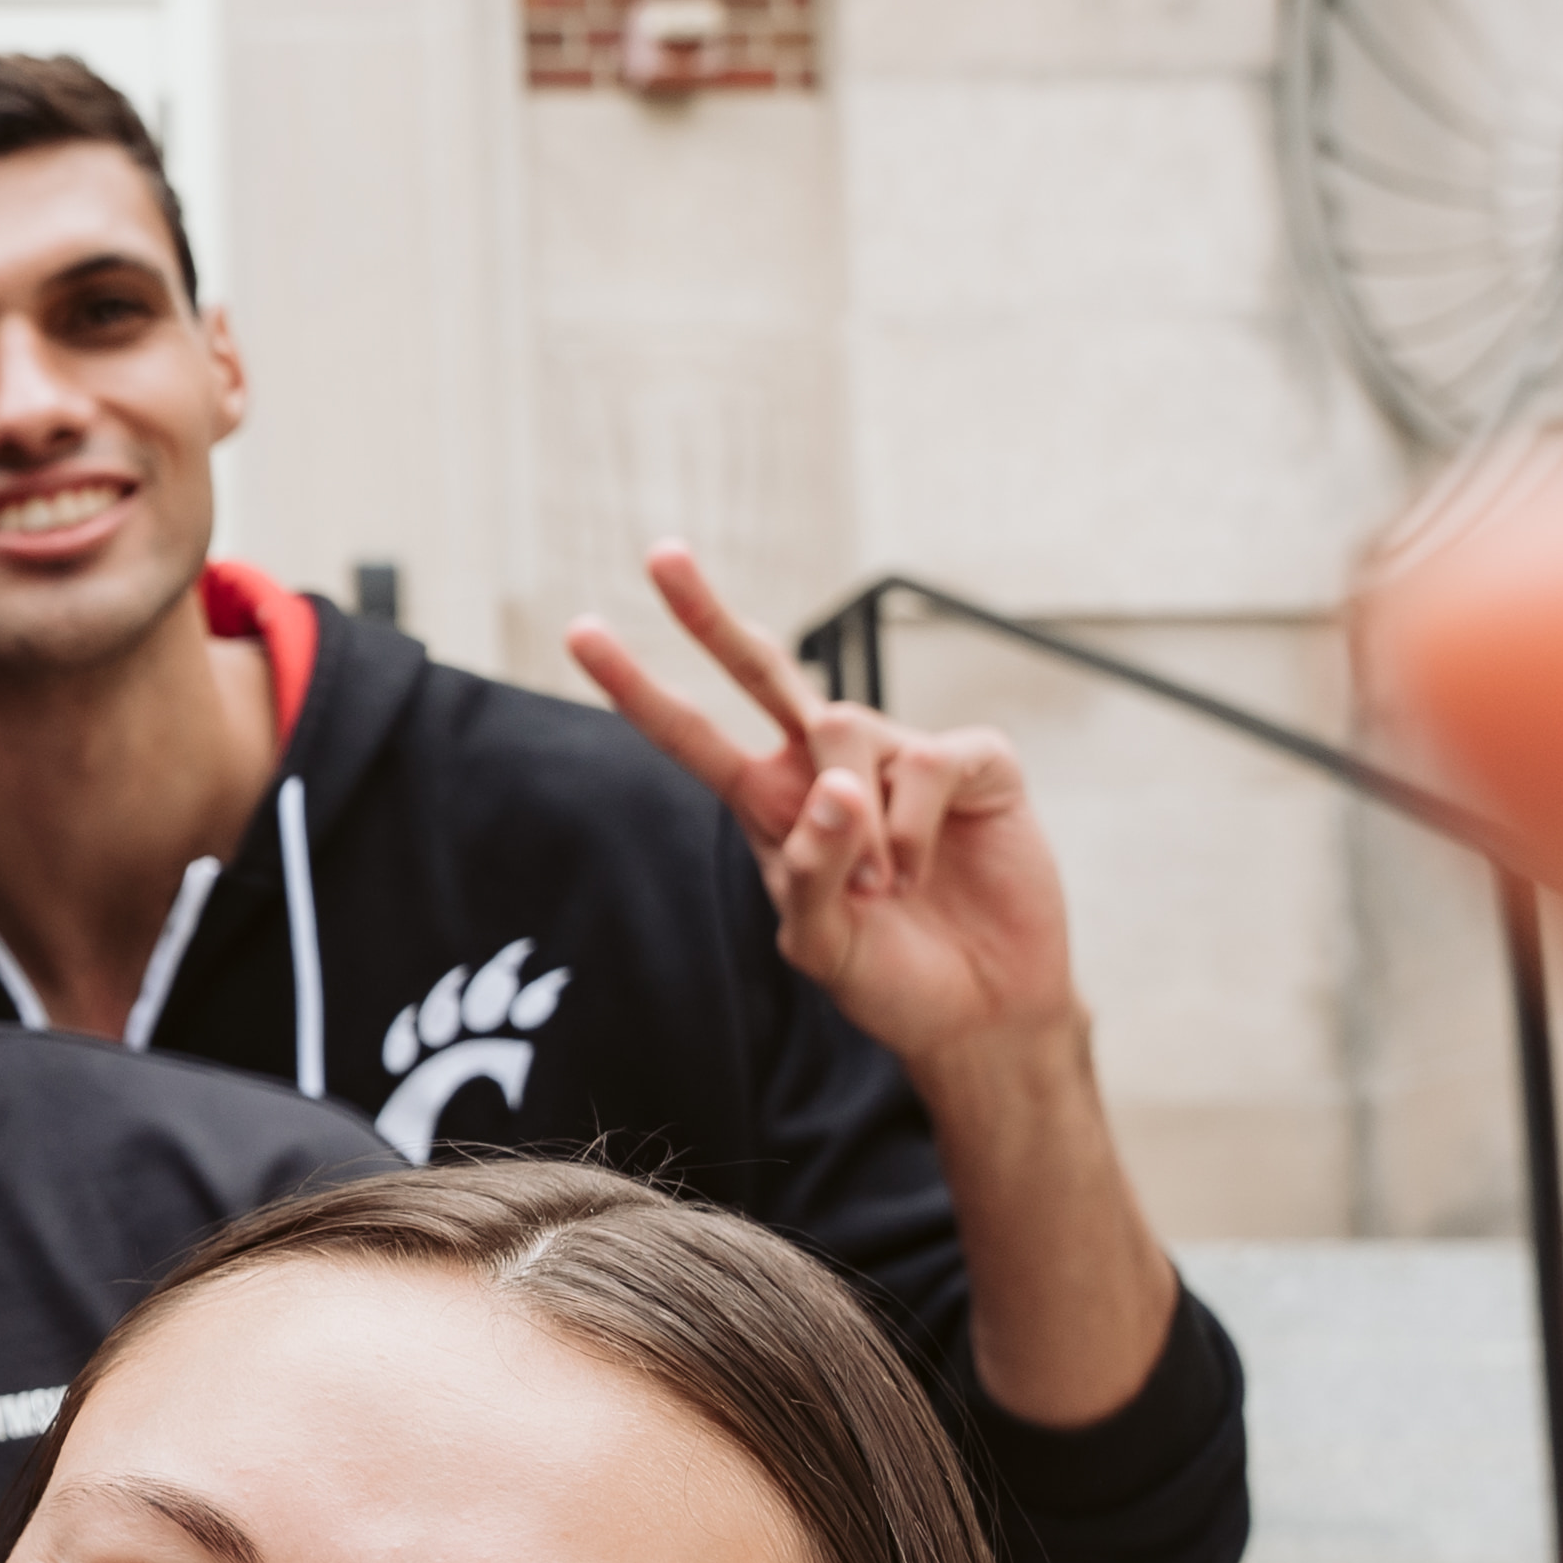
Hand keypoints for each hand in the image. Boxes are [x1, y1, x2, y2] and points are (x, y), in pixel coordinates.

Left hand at [572, 543, 1080, 1072]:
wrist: (981, 1007)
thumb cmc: (891, 978)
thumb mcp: (820, 945)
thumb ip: (808, 875)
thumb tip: (833, 786)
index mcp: (772, 804)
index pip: (692, 735)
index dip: (639, 687)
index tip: (581, 631)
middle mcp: (828, 765)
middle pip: (761, 670)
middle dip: (706, 614)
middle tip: (659, 555)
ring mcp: (899, 756)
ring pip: (845, 728)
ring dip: (858, 822)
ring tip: (885, 886)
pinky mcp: (972, 762)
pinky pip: (929, 760)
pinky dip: (917, 825)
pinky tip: (928, 869)